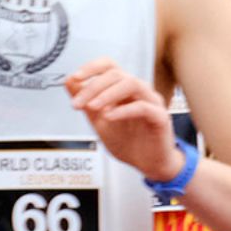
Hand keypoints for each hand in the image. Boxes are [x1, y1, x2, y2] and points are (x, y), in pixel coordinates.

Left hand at [65, 59, 179, 179]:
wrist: (146, 164)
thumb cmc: (128, 142)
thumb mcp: (98, 120)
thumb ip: (86, 101)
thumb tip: (69, 81)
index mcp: (124, 89)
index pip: (110, 66)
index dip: (92, 67)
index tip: (75, 78)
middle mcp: (139, 91)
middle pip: (117, 74)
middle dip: (92, 87)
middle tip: (78, 103)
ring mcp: (152, 102)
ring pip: (131, 84)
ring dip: (108, 94)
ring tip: (93, 107)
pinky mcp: (160, 117)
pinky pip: (143, 107)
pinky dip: (123, 110)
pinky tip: (109, 117)